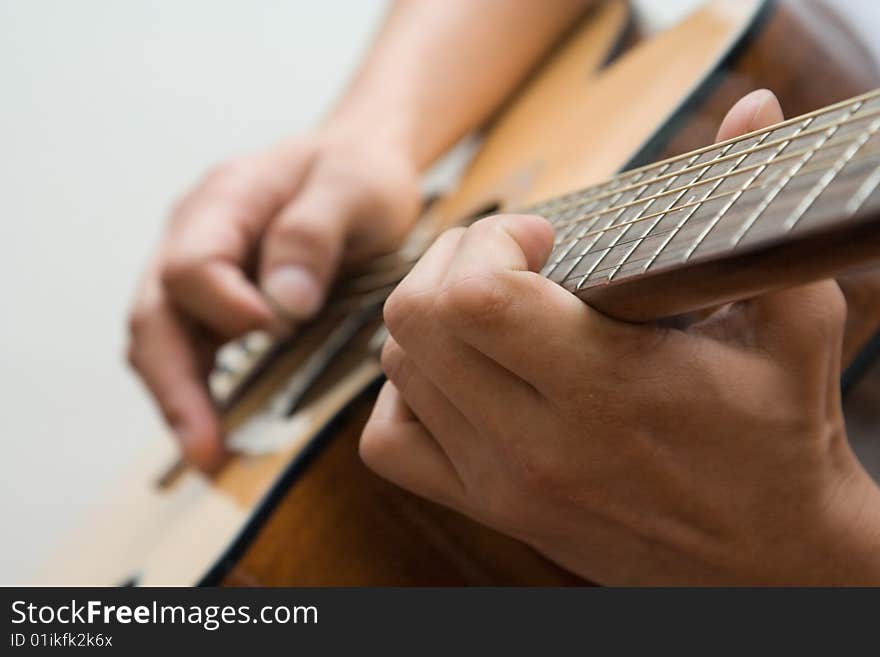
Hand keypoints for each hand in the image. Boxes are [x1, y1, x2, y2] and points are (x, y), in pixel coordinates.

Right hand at [128, 130, 420, 468]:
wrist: (361, 160)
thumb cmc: (361, 171)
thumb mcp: (355, 188)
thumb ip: (314, 235)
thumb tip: (282, 307)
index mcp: (226, 199)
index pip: (192, 265)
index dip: (225, 306)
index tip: (275, 329)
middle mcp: (195, 234)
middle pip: (155, 314)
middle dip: (176, 385)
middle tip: (206, 448)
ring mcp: (200, 267)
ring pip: (161, 339)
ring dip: (179, 399)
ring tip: (207, 456)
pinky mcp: (216, 299)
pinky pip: (190, 348)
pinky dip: (197, 390)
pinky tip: (218, 429)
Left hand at [360, 90, 879, 583]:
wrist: (766, 562)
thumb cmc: (781, 440)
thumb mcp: (794, 325)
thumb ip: (752, 216)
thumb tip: (752, 106)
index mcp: (606, 387)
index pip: (476, 298)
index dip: (488, 242)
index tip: (536, 237)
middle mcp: (536, 442)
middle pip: (416, 322)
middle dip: (449, 262)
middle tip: (502, 258)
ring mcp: (502, 484)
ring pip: (397, 372)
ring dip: (428, 319)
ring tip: (486, 310)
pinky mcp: (489, 510)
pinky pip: (389, 443)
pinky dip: (404, 395)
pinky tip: (456, 377)